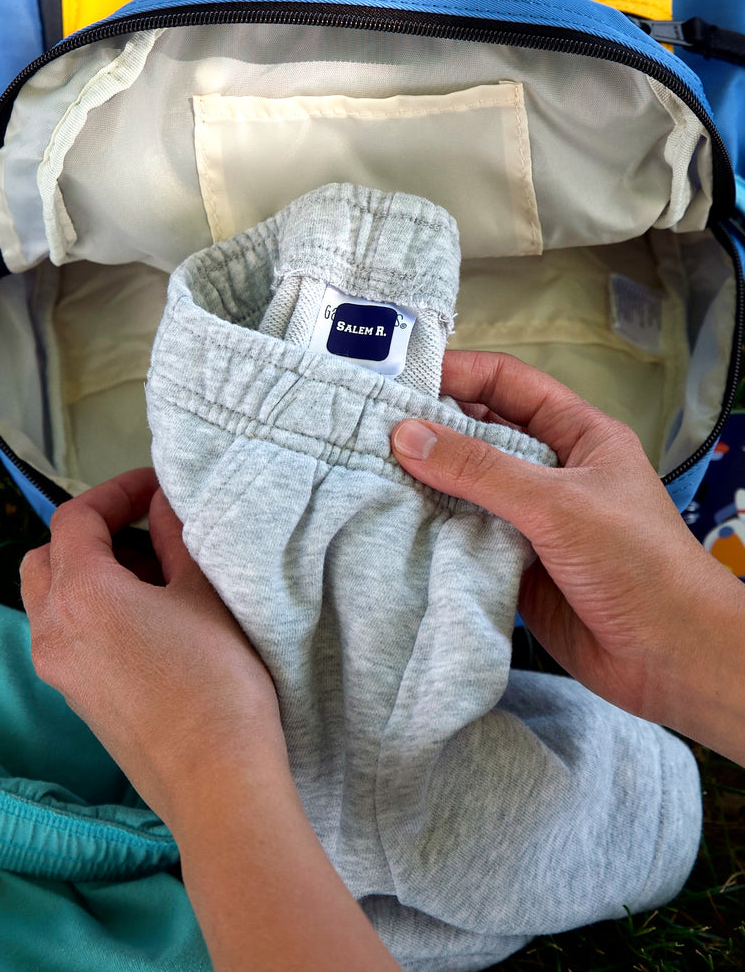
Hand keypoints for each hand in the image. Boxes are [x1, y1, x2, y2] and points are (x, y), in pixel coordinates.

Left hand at [19, 467, 285, 829]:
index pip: (74, 518)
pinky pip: (63, 632)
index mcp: (79, 592)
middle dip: (89, 531)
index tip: (155, 487)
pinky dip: (87, 606)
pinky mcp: (73, 698)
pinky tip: (142, 616)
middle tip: (143, 527)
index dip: (115, 491)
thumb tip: (160, 503)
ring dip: (85, 569)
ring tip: (149, 572)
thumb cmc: (215, 679)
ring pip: (49, 596)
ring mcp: (56, 669)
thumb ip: (174, 536)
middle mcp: (51, 628)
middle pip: (45, 556)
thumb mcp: (202, 593)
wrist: (215, 781)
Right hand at [390, 351, 744, 764]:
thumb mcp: (557, 503)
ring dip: (424, 481)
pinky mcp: (510, 562)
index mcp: (577, 435)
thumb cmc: (634, 563)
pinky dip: (430, 528)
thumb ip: (480, 470)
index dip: (457, 374)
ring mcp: (528, 517)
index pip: (508, 384)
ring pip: (465, 486)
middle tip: (368, 429)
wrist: (668, 659)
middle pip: (478, 433)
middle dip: (428, 430)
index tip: (400, 380)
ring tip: (367, 472)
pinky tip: (392, 523)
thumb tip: (404, 435)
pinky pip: (462, 534)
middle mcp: (549, 470)